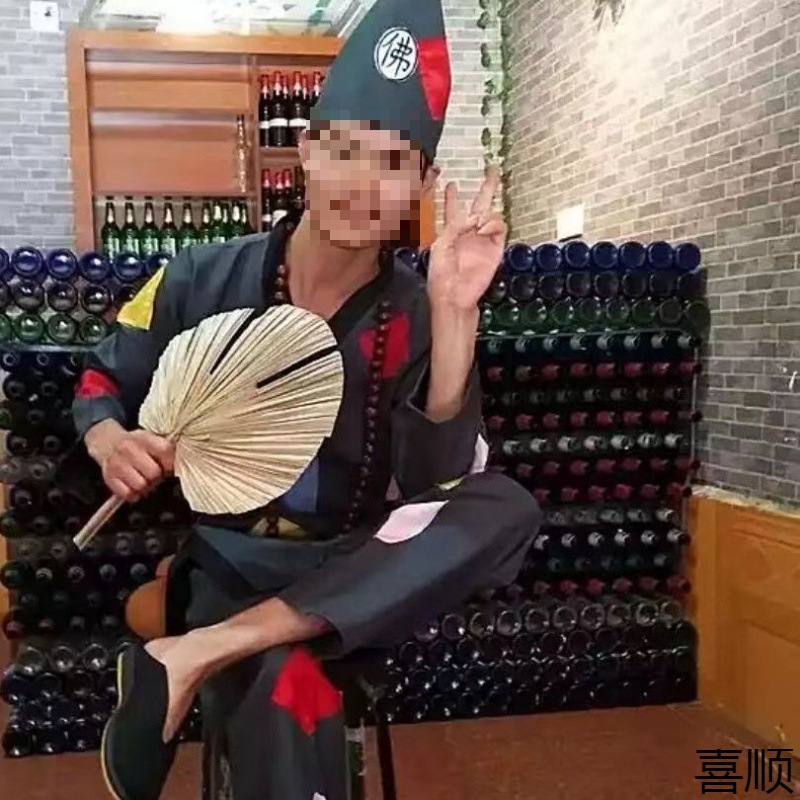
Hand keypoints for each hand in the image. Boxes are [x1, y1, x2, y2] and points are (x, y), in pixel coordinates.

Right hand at [87, 421, 174, 501]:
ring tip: (146, 481)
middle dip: (158, 477)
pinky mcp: (109, 477)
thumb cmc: (135, 444)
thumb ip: (164, 448)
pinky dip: (133, 494)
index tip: (170, 467)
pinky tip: (135, 487)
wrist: (107, 442)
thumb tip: (181, 462)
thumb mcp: (150, 438)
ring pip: (141, 485)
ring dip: (146, 487)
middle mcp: (129, 449)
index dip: (171, 462)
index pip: (165, 450)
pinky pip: (127, 493)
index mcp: (144, 438)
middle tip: (157, 476)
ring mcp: (118, 464)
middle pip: (154, 472)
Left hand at [427, 165, 506, 314]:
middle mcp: (469, 234)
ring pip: (491, 216)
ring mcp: (484, 240)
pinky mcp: (495, 249)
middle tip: (492, 171)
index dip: (452, 197)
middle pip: (479, 206)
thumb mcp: (441, 245)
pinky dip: (493, 224)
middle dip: (486, 189)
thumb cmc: (441, 274)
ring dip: (484, 214)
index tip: (451, 183)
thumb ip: (454, 227)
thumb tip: (472, 215)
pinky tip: (483, 228)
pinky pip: (499, 229)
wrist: (454, 294)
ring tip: (477, 223)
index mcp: (451, 233)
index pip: (453, 210)